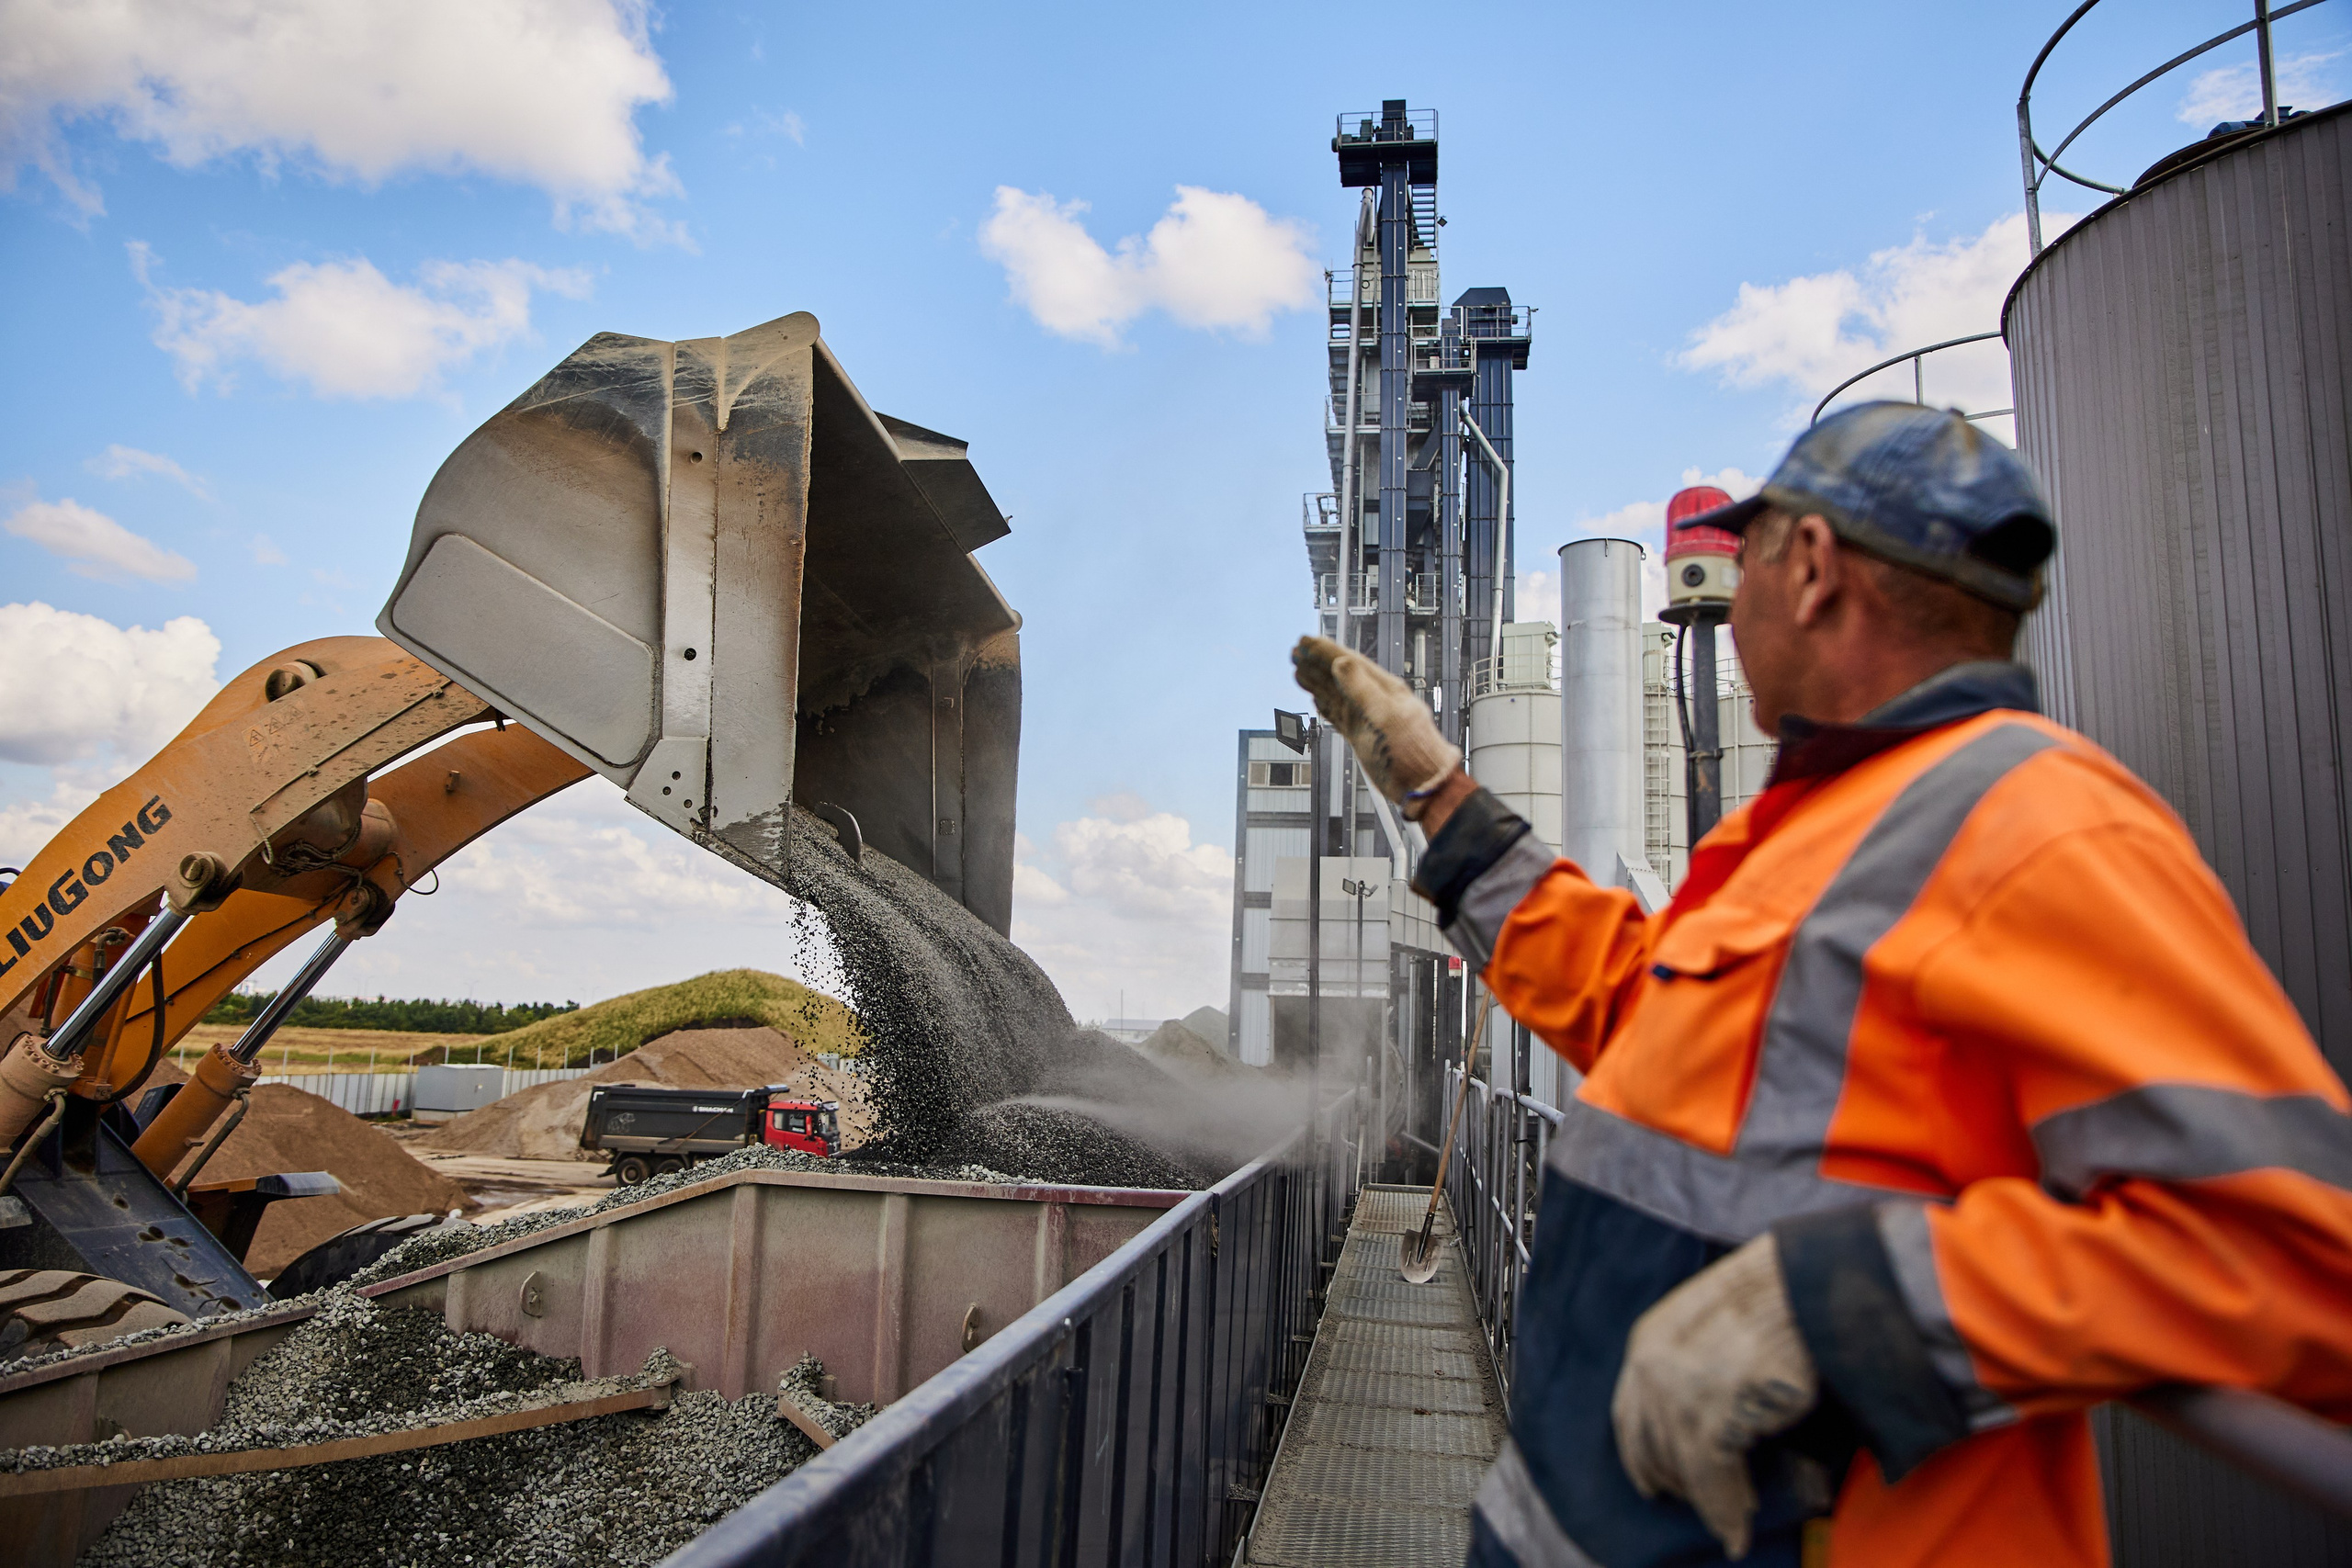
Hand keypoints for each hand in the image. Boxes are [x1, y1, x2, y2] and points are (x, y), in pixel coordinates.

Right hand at [1290, 636, 1461, 817]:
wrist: (1424, 784)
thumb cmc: (1413, 752)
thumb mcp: (1385, 716)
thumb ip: (1361, 689)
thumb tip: (1341, 663)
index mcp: (1384, 689)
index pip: (1349, 662)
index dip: (1325, 651)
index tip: (1304, 642)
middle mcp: (1374, 700)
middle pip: (1339, 675)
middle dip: (1316, 662)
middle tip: (1296, 651)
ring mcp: (1367, 718)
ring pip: (1335, 694)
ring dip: (1316, 681)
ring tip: (1298, 669)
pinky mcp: (1362, 736)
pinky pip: (1338, 715)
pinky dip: (1325, 705)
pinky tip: (1316, 700)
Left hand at [1611, 1232, 1818, 1558]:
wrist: (1805, 1282)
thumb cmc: (1772, 1301)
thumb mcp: (1710, 1323)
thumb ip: (1689, 1364)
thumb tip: (1698, 1420)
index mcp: (1646, 1340)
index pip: (1630, 1417)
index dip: (1643, 1457)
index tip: (1653, 1485)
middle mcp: (1650, 1366)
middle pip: (1655, 1447)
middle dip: (1680, 1482)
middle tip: (1707, 1505)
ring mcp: (1678, 1390)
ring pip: (1684, 1468)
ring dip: (1710, 1502)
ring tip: (1733, 1520)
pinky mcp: (1713, 1414)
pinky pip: (1712, 1479)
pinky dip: (1725, 1509)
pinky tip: (1738, 1527)